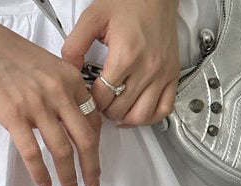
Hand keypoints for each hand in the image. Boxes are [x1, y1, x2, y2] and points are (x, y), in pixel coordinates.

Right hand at [0, 6, 101, 185]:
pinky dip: (42, 176)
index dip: (96, 146)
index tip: (94, 162)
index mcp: (70, 78)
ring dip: (70, 178)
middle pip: (86, 140)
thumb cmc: (6, 51)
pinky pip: (34, 154)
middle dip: (92, 170)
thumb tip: (69, 120)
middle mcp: (59, 92)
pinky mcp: (15, 116)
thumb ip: (62, 90)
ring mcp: (37, 105)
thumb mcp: (46, 65)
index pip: (93, 119)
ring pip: (63, 152)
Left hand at [60, 0, 180, 127]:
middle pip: (120, 109)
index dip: (91, 101)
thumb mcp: (92, 18)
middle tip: (100, 101)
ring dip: (125, 118)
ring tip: (116, 110)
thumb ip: (75, 46)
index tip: (89, 95)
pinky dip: (150, 117)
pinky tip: (138, 113)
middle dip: (105, 110)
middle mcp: (147, 68)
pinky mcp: (173, 76)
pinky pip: (164, 109)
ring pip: (141, 116)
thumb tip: (68, 71)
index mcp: (126, 55)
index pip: (103, 97)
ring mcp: (162, 74)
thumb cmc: (129, 2)